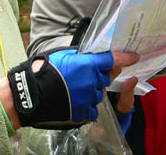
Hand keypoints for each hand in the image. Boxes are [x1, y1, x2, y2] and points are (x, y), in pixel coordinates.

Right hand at [7, 48, 137, 128]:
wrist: (30, 95)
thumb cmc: (45, 71)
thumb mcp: (64, 55)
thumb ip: (83, 55)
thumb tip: (93, 54)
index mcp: (88, 64)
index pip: (113, 59)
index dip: (125, 58)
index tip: (134, 57)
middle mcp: (92, 81)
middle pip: (105, 77)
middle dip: (99, 75)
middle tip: (84, 75)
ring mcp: (88, 97)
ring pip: (98, 93)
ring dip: (92, 90)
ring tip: (74, 89)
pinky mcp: (82, 111)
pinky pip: (92, 108)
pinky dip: (87, 105)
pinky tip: (75, 101)